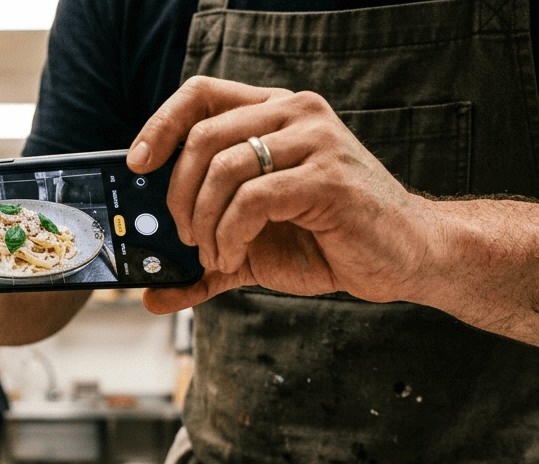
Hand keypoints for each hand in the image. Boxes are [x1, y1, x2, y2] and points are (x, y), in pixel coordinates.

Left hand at [126, 76, 437, 313]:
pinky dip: (229, 235)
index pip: (202, 93)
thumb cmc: (328, 242)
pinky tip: (235, 256)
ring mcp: (315, 140)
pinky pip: (251, 199)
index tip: (137, 165)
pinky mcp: (327, 177)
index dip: (161, 125)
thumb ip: (205, 264)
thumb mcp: (253, 247)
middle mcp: (295, 114)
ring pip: (223, 168)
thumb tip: (151, 296)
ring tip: (215, 253)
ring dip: (204, 222)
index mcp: (275, 114)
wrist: (401, 257)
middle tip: (183, 236)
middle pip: (202, 136)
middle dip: (178, 196)